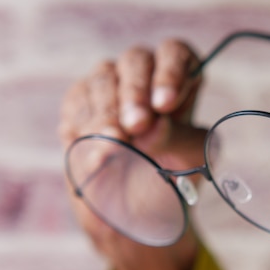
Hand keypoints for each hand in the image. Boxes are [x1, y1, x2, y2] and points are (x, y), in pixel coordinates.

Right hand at [59, 40, 206, 269]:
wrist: (137, 216)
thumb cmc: (172, 181)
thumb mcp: (191, 162)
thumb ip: (178, 139)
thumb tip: (153, 124)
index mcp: (180, 81)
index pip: (176, 53)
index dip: (171, 71)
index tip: (165, 104)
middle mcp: (143, 77)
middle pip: (136, 60)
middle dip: (136, 92)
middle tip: (138, 125)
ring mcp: (108, 88)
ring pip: (103, 79)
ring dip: (109, 112)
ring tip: (116, 145)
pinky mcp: (79, 107)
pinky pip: (77, 103)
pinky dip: (86, 127)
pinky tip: (98, 154)